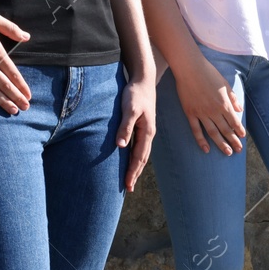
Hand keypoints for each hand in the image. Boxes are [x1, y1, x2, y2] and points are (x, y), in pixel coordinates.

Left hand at [117, 73, 156, 191]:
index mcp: (146, 132)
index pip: (138, 157)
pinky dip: (135, 157)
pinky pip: (139, 147)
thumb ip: (125, 127)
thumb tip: (120, 146)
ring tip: (130, 179)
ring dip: (136, 168)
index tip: (127, 185)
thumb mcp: (128, 109)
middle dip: (135, 174)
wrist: (144, 80)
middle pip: (142, 159)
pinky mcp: (142, 127)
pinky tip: (130, 160)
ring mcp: (146, 131)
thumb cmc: (135, 93)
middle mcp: (148, 134)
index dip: (132, 172)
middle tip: (128, 189)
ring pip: (141, 154)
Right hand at [172, 53, 245, 154]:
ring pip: (213, 133)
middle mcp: (214, 110)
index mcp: (224, 103)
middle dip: (233, 141)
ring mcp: (201, 113)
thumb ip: (233, 98)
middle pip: (226, 130)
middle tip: (238, 150)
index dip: (239, 131)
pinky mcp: (190, 113)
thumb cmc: (209, 73)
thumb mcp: (225, 84)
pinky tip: (206, 149)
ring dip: (221, 144)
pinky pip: (196, 130)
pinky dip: (201, 141)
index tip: (242, 138)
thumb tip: (240, 109)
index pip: (234, 122)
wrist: (189, 68)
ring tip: (227, 152)